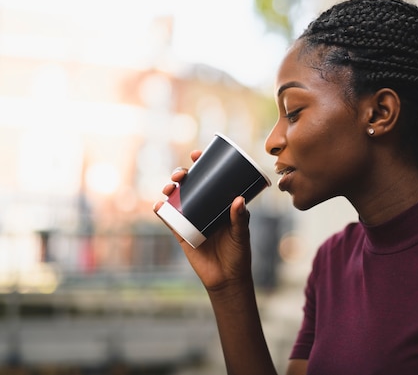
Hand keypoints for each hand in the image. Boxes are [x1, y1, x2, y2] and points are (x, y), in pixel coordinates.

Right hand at [153, 150, 252, 291]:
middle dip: (182, 173)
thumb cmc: (239, 254)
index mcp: (220, 202)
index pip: (210, 178)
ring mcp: (191, 219)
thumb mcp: (242, 234)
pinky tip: (159, 205)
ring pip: (177, 198)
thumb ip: (240, 219)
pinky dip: (161, 211)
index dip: (202, 163)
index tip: (196, 154)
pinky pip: (169, 219)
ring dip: (170, 188)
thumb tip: (238, 200)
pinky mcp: (181, 233)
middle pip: (190, 184)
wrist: (227, 279)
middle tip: (182, 173)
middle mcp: (205, 207)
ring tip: (170, 187)